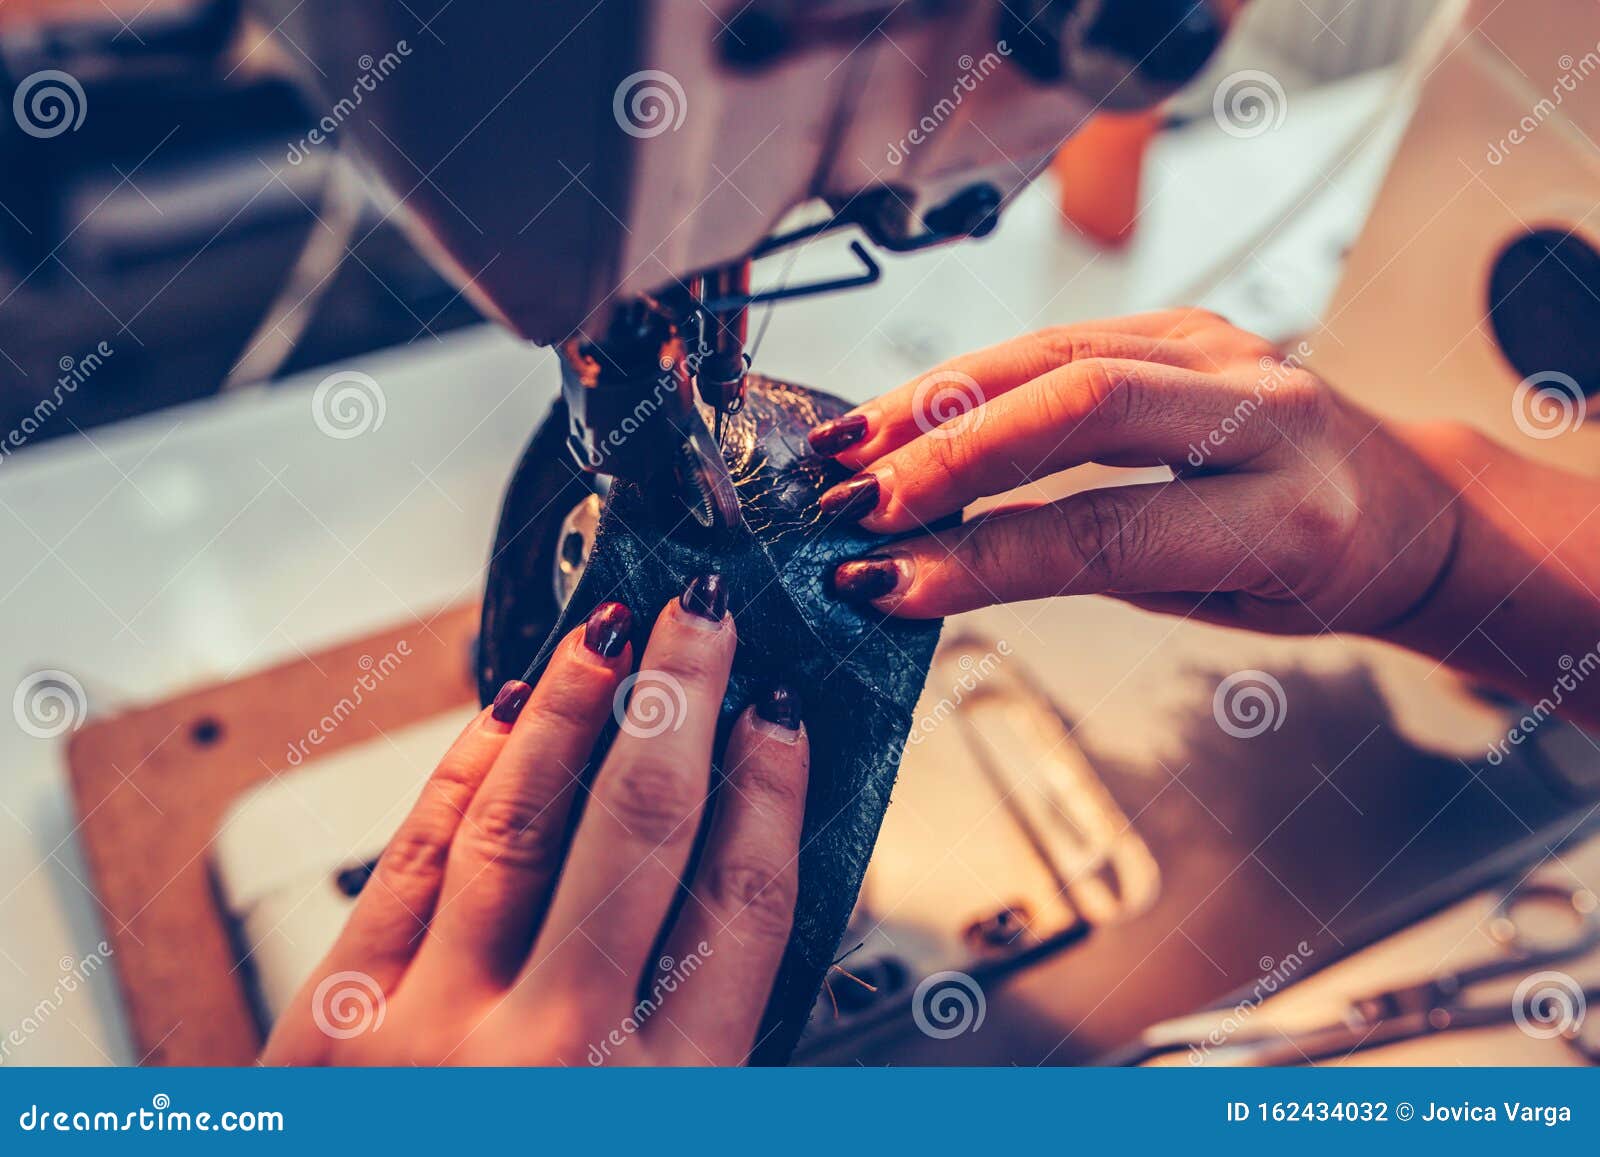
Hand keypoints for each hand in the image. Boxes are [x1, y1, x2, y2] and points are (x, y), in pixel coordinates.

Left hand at [261, 576, 807, 1066]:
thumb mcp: (672, 1132)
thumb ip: (705, 1036)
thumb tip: (742, 890)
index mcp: (664, 1102)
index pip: (741, 906)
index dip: (772, 790)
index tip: (785, 713)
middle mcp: (553, 1059)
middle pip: (642, 832)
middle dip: (683, 701)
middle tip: (707, 616)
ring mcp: (431, 1031)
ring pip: (521, 819)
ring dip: (574, 706)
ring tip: (612, 628)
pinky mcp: (335, 1017)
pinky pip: (413, 858)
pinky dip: (464, 772)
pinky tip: (504, 713)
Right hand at [812, 309, 1459, 636]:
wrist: (1398, 500)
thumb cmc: (1305, 573)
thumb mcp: (1213, 601)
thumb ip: (1089, 566)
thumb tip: (934, 564)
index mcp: (1290, 514)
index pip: (1106, 529)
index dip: (982, 556)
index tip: (885, 582)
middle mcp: (1266, 410)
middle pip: (1081, 407)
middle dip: (950, 456)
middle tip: (854, 507)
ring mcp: (1225, 348)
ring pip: (1056, 355)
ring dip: (937, 405)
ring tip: (850, 455)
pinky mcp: (1186, 320)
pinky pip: (1058, 338)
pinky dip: (969, 377)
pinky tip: (903, 412)